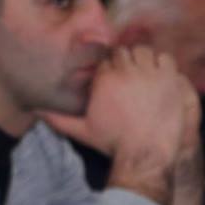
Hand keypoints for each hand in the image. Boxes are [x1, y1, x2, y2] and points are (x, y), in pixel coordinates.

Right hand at [46, 47, 192, 161]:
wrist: (145, 153)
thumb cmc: (114, 143)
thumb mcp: (82, 131)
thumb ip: (58, 118)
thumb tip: (36, 110)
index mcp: (104, 79)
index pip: (106, 58)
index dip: (110, 66)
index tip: (115, 77)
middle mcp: (125, 71)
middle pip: (124, 51)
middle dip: (125, 62)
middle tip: (129, 77)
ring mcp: (148, 72)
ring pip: (144, 51)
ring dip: (143, 60)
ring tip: (143, 75)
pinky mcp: (168, 77)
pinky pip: (165, 58)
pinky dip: (162, 64)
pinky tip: (159, 78)